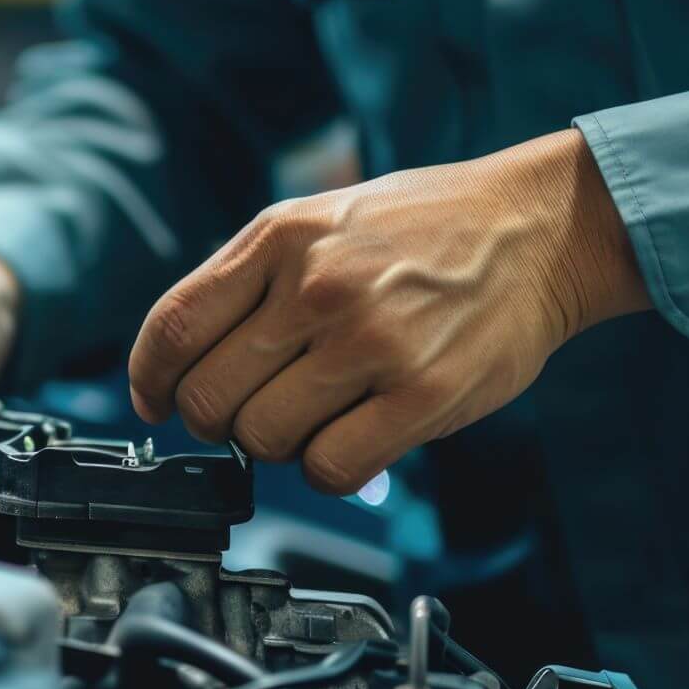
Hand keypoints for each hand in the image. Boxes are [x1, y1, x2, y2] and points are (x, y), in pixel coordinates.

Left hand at [127, 129, 647, 492]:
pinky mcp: (422, 395)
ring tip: (316, 416)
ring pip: (264, 439)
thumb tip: (176, 365)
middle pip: (210, 397)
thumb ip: (249, 280)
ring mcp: (371, 342)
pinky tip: (351, 440)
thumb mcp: (320, 219)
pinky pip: (331, 468)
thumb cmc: (423, 229)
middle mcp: (318, 286)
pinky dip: (328, 469)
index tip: (156, 401)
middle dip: (217, 421)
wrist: (538, 228)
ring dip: (277, 445)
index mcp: (281, 237)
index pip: (174, 327)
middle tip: (251, 412)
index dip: (151, 379)